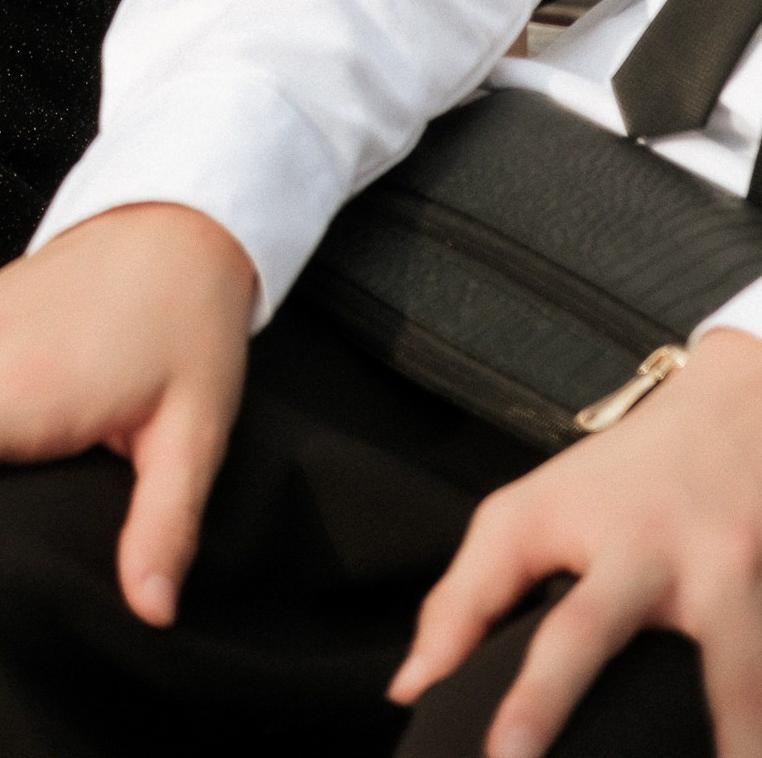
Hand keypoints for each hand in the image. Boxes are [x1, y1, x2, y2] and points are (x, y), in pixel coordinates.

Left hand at [392, 328, 761, 756]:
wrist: (734, 414)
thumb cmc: (621, 482)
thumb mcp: (531, 514)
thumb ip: (466, 600)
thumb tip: (410, 687)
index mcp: (605, 544)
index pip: (563, 634)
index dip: (533, 702)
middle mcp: (674, 560)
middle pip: (659, 652)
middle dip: (608, 711)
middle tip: (542, 757)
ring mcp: (742, 578)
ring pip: (745, 676)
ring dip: (741, 733)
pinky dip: (759, 715)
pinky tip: (748, 740)